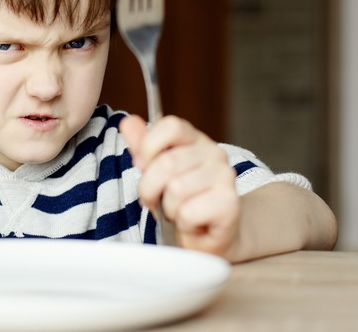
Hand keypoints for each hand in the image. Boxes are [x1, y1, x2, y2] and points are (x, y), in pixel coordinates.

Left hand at [120, 115, 239, 256]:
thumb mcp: (155, 173)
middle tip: (156, 200)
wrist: (209, 236)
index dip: (149, 146)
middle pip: (166, 162)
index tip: (142, 165)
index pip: (171, 126)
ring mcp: (225, 176)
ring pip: (176, 189)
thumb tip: (128, 121)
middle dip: (150, 188)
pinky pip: (188, 212)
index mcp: (194, 140)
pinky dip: (183, 223)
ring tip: (179, 212)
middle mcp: (214, 153)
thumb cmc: (181, 202)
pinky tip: (193, 223)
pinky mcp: (229, 202)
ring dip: (169, 209)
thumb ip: (142, 147)